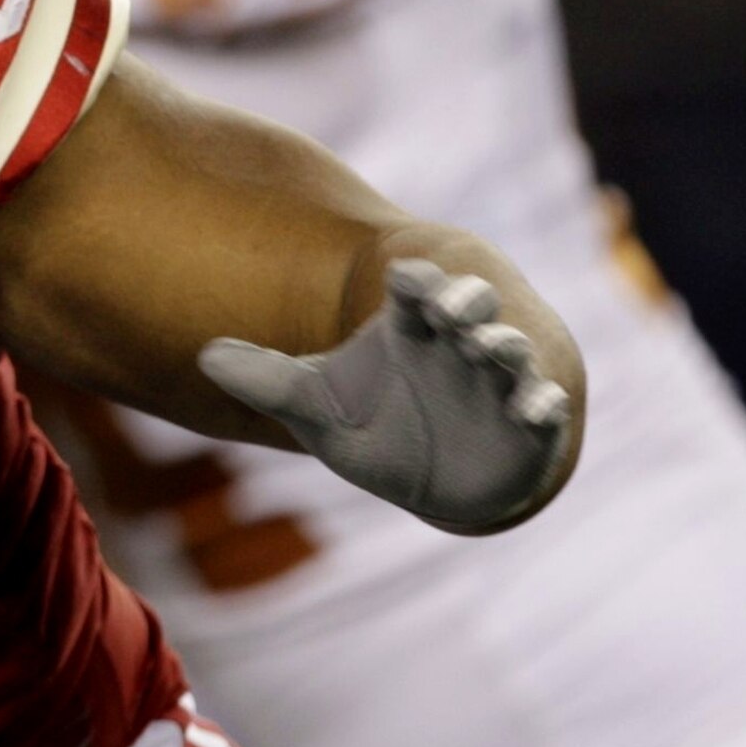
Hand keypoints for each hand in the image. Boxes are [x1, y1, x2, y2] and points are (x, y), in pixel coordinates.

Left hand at [200, 258, 574, 532]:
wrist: (441, 471)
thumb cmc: (380, 422)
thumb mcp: (318, 407)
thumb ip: (268, 380)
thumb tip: (203, 358)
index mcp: (413, 328)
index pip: (416, 293)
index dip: (416, 282)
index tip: (403, 274)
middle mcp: (462, 345)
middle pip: (470, 311)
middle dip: (467, 304)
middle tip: (453, 306)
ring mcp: (500, 382)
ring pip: (509, 354)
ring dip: (506, 349)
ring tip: (496, 349)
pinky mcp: (530, 424)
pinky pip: (542, 409)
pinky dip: (542, 407)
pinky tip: (539, 408)